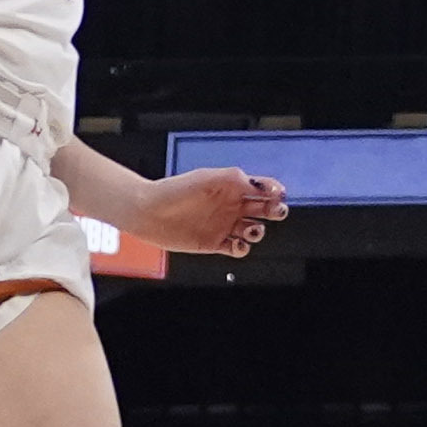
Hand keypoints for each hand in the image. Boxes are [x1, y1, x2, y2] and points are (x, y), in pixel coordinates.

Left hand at [125, 165, 287, 256]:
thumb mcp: (208, 177)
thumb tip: (259, 184)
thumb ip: (235, 178)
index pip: (262, 188)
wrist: (149, 213)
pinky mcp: (215, 243)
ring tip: (250, 230)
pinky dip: (243, 248)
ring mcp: (224, 225)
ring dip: (258, 232)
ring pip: (254, 231)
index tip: (277, 194)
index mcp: (231, 187)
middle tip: (274, 212)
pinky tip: (237, 243)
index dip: (274, 191)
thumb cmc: (173, 191)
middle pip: (264, 210)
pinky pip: (238, 249)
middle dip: (275, 210)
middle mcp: (230, 206)